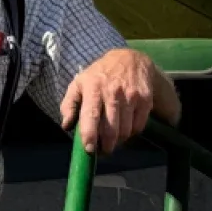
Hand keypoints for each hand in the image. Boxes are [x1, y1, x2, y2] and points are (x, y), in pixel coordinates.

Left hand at [60, 48, 176, 154]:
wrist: (130, 60)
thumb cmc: (99, 75)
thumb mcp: (78, 83)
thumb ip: (69, 104)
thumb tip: (66, 125)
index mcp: (93, 88)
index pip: (91, 115)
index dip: (90, 135)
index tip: (89, 149)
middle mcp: (113, 92)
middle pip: (111, 128)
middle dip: (106, 145)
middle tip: (102, 151)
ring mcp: (131, 96)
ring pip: (126, 131)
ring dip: (118, 141)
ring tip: (112, 140)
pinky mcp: (145, 100)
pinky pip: (138, 126)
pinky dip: (131, 133)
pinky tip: (125, 128)